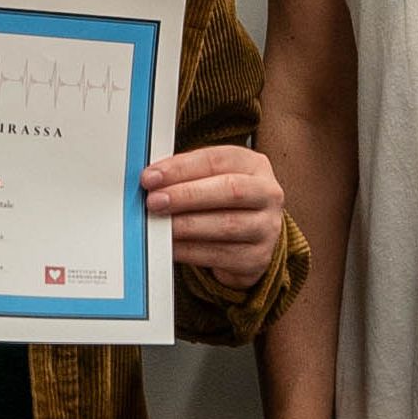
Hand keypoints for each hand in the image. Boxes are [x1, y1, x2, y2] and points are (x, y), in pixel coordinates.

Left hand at [141, 144, 284, 289]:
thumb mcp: (212, 179)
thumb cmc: (224, 203)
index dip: (181, 167)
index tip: (151, 176)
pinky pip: (219, 255)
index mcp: (254, 165)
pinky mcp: (257, 258)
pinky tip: (171, 246)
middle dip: (187, 195)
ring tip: (160, 224)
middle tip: (154, 201)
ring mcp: (266, 228)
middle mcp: (267, 194)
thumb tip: (150, 180)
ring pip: (226, 225)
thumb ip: (186, 176)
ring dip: (186, 225)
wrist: (250, 240)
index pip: (217, 160)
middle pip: (230, 190)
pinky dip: (189, 251)